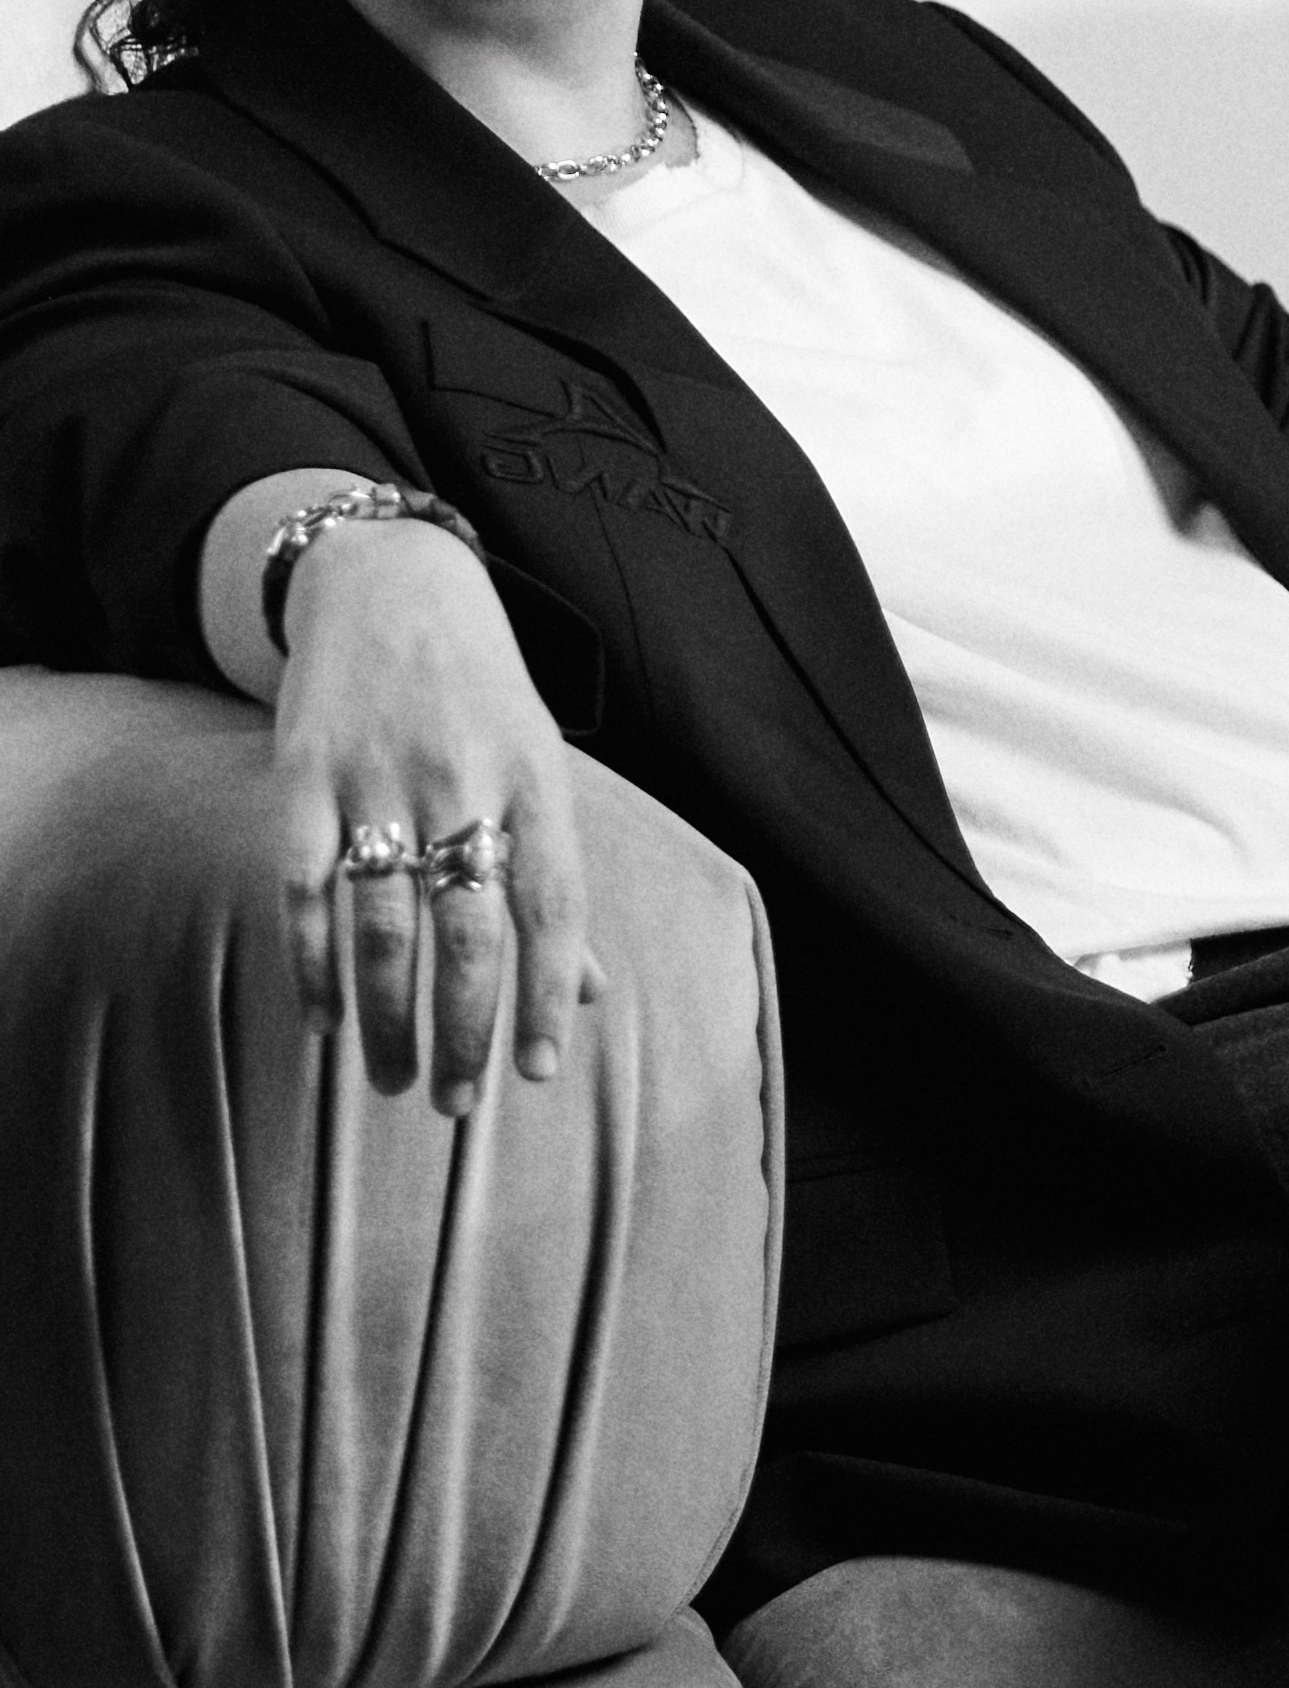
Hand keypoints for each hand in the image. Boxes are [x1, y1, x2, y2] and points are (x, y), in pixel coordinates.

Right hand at [270, 517, 604, 1112]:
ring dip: (386, 1016)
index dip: (543, 996)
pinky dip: (312, 963)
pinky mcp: (303, 775)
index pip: (551, 910)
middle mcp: (463, 784)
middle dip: (464, 1027)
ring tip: (395, 1081)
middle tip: (457, 1102)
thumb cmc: (484, 700)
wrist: (391, 585)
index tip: (537, 1073)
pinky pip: (305, 887)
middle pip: (468, 930)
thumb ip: (555, 881)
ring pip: (382, 924)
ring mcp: (378, 779)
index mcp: (537, 785)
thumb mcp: (542, 772)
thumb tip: (586, 993)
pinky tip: (322, 1022)